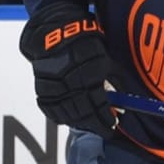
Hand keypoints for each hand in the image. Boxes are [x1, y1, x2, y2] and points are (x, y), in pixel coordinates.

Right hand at [19, 2, 117, 135]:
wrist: (55, 33)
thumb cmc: (85, 45)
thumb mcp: (105, 60)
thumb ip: (113, 82)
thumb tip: (121, 105)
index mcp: (89, 74)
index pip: (99, 106)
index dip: (107, 119)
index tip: (112, 125)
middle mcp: (71, 83)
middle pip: (84, 114)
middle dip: (96, 125)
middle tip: (104, 130)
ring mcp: (54, 88)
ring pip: (68, 115)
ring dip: (81, 123)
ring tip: (90, 124)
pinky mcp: (42, 89)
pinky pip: (52, 110)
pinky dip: (63, 117)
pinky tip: (71, 118)